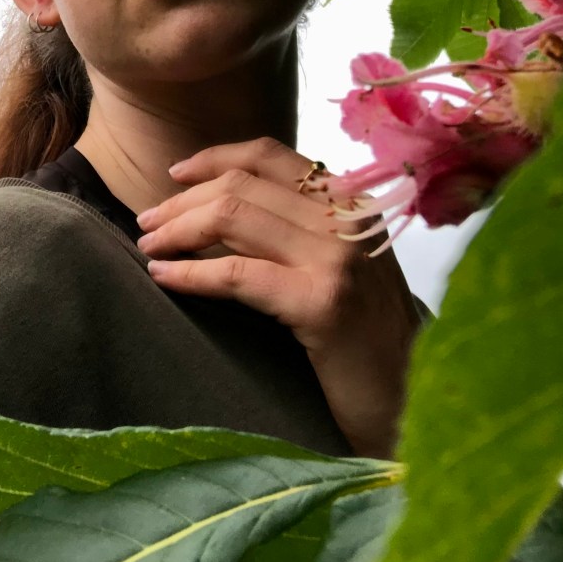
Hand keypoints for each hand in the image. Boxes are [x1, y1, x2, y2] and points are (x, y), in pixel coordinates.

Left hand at [134, 137, 421, 458]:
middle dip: (183, 201)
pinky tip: (165, 279)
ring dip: (178, 229)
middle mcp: (347, 218)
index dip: (214, 159)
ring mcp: (338, 257)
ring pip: (234, 217)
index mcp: (351, 202)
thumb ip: (300, 229)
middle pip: (243, 185)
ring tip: (150, 248)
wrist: (414, 405)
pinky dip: (191, 273)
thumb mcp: (341, 267)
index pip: (270, 156)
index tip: (174, 175)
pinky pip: (238, 273)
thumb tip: (217, 204)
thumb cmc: (368, 342)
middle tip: (148, 224)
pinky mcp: (322, 302)